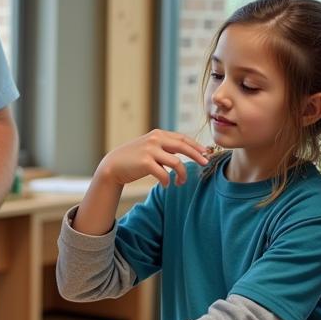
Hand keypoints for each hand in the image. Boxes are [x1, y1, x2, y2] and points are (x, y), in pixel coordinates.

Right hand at [97, 129, 211, 187]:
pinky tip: (166, 185)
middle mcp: (155, 139)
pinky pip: (164, 174)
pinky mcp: (145, 162)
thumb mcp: (151, 147)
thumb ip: (166, 146)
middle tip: (205, 163)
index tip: (206, 153)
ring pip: (176, 163)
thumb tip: (188, 150)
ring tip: (180, 182)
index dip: (196, 145)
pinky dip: (167, 181)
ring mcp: (150, 150)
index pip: (182, 138)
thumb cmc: (135, 158)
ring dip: (182, 175)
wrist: (114, 165)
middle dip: (197, 155)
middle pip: (183, 146)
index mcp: (158, 134)